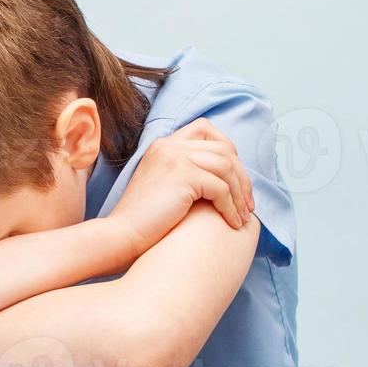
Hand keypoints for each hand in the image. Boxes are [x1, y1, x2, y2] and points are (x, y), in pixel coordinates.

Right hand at [110, 118, 255, 254]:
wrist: (120, 236)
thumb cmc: (142, 222)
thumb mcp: (162, 187)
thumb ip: (183, 174)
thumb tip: (221, 179)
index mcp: (162, 145)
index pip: (206, 130)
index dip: (228, 151)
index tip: (234, 180)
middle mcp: (169, 145)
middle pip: (224, 148)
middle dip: (242, 177)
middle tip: (247, 204)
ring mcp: (175, 158)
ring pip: (227, 167)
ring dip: (240, 194)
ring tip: (243, 217)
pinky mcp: (183, 176)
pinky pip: (221, 187)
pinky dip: (231, 206)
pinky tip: (232, 223)